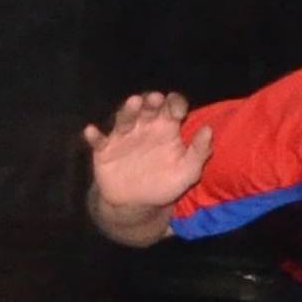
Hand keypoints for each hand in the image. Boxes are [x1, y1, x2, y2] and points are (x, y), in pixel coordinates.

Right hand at [82, 91, 211, 211]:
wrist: (138, 203)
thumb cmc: (166, 182)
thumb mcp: (188, 171)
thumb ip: (199, 152)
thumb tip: (209, 130)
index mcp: (166, 128)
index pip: (172, 107)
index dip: (175, 104)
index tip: (178, 110)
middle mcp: (144, 126)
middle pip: (147, 107)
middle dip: (151, 101)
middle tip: (156, 99)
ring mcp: (123, 136)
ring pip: (124, 118)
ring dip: (128, 110)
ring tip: (133, 102)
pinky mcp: (105, 149)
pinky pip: (98, 140)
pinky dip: (94, 136)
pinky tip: (92, 131)